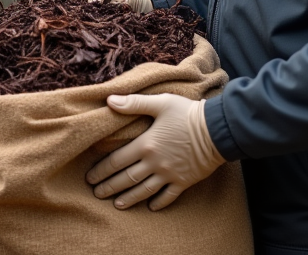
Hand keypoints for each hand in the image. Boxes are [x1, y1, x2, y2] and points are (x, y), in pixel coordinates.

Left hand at [86, 93, 224, 210]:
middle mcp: (154, 163)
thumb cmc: (187, 114)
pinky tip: (151, 208)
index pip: (116, 161)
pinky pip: (169, 196)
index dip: (101, 170)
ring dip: (129, 199)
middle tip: (96, 194)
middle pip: (127, 179)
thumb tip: (110, 100)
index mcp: (146, 144)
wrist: (218, 129)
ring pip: (144, 191)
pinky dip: (159, 203)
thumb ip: (134, 103)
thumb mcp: (161, 103)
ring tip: (117, 204)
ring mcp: (169, 174)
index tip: (90, 178)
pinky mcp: (184, 181)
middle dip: (110, 187)